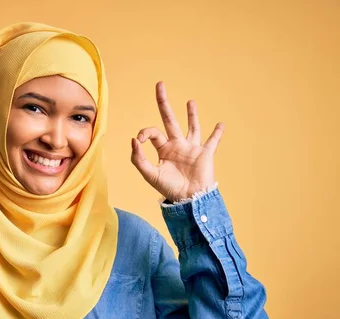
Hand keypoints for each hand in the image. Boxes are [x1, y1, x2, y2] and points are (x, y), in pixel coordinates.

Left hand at [130, 81, 223, 201]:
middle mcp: (176, 145)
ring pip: (191, 126)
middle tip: (160, 84)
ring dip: (191, 114)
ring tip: (190, 101)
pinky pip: (213, 141)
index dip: (144, 133)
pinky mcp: (205, 153)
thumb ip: (139, 158)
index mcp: (163, 149)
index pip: (152, 133)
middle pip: (169, 120)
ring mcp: (192, 148)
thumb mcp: (150, 174)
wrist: (189, 199)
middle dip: (163, 103)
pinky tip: (221, 124)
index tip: (140, 139)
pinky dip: (217, 132)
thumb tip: (134, 140)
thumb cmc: (168, 189)